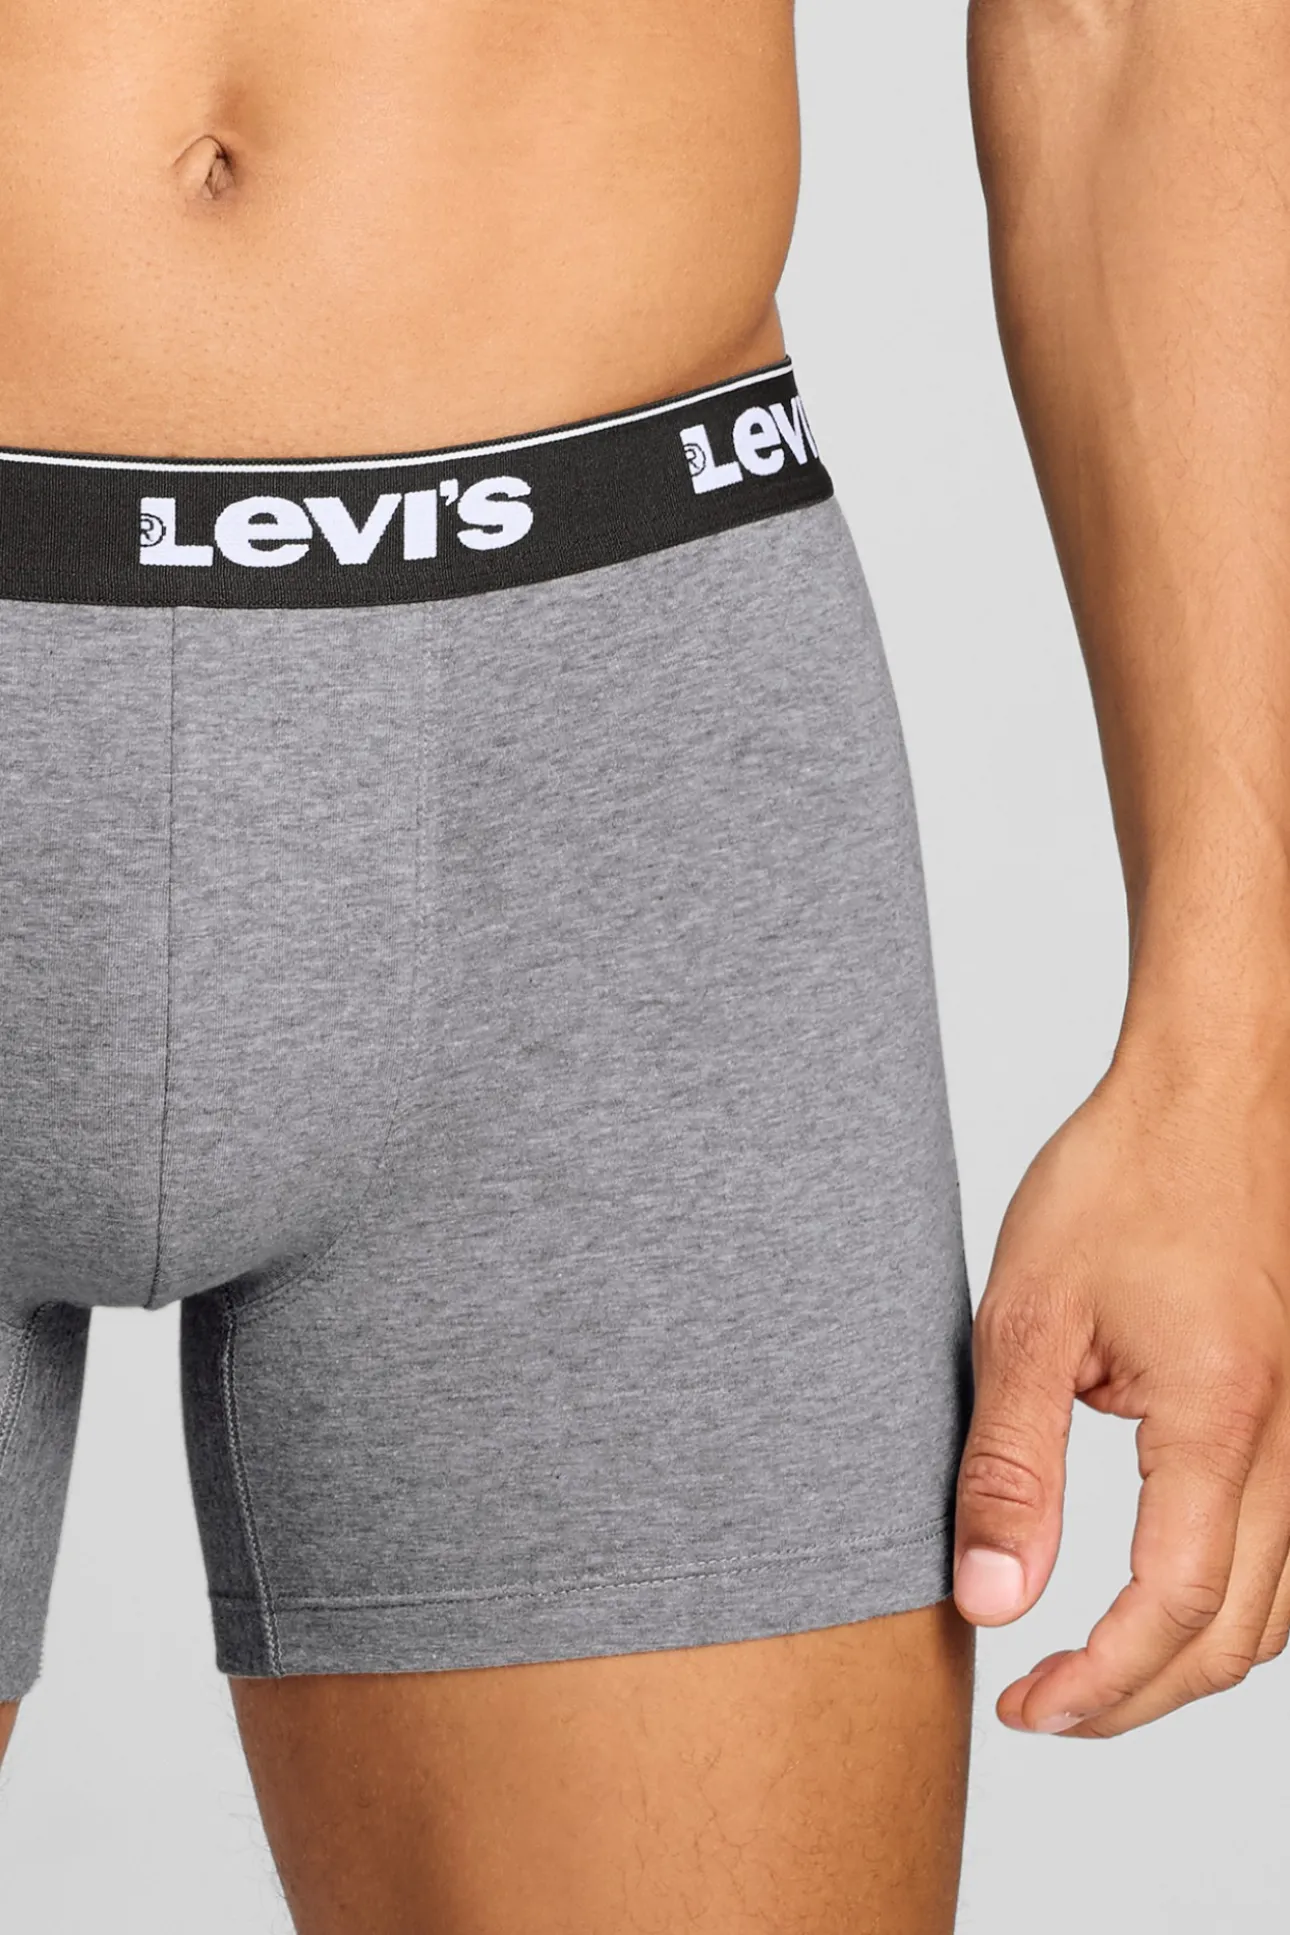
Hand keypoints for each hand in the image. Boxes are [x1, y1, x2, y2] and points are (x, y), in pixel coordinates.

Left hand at [953, 1038, 1289, 1735]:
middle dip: (1140, 1696)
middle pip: (1238, 1635)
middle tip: (1045, 1708)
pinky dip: (1233, 1604)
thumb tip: (991, 1602)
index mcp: (1220, 1421)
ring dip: (1191, 1661)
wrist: (1210, 1094)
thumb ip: (1009, 1469)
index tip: (1023, 1708)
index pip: (1172, 1610)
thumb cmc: (1121, 1179)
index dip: (1097, 1685)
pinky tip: (1168, 1598)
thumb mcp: (1027, 1318)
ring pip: (1280, 1607)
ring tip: (1095, 1670)